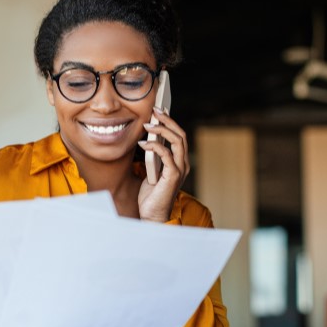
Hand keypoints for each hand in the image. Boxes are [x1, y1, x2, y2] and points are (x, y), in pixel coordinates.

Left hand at [137, 106, 189, 221]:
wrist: (152, 216)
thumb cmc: (151, 196)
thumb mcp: (151, 171)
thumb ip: (153, 157)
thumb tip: (147, 139)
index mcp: (179, 162)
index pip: (179, 136)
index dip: (171, 122)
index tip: (159, 110)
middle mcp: (183, 164)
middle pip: (181, 135)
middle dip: (168, 120)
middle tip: (154, 110)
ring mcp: (180, 170)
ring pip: (177, 141)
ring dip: (162, 129)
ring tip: (147, 125)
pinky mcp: (173, 176)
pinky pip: (166, 154)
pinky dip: (154, 146)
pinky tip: (143, 144)